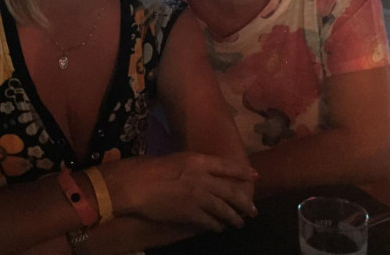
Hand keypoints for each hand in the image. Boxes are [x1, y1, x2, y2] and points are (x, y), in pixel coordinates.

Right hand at [100, 152, 256, 231]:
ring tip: (240, 222)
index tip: (255, 176)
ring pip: (224, 209)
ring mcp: (198, 197)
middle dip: (245, 202)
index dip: (243, 172)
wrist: (134, 186)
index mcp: (197, 160)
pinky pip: (209, 222)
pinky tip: (219, 228)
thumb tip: (198, 172)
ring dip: (234, 217)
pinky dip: (216, 226)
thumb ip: (190, 166)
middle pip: (232, 191)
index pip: (227, 166)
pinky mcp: (190, 214)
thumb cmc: (147, 168)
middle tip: (253, 210)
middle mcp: (203, 178)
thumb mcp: (173, 159)